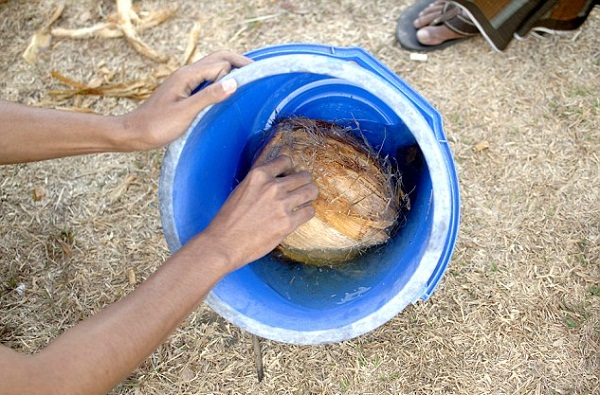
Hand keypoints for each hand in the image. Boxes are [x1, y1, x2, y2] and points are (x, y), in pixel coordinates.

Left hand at [120, 51, 251, 150]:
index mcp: (188, 75)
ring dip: (230, 71)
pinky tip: (227, 94)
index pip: (221, 63)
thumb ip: (209, 96)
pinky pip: (207, 80)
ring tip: (248, 83)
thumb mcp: (186, 112)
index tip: (258, 78)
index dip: (239, 68)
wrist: (135, 133)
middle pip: (218, 59)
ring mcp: (185, 82)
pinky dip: (221, 82)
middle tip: (258, 75)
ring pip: (213, 69)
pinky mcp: (184, 91)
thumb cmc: (158, 125)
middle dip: (238, 62)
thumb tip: (234, 82)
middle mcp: (187, 74)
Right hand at [201, 155, 318, 269]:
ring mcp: (282, 204)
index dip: (289, 168)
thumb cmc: (228, 219)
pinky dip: (306, 213)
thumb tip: (276, 179)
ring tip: (303, 202)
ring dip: (308, 196)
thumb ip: (260, 182)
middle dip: (303, 182)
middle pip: (304, 176)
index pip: (285, 160)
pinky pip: (309, 211)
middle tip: (299, 190)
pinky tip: (298, 216)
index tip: (289, 175)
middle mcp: (273, 186)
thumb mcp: (241, 190)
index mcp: (259, 175)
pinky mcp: (288, 223)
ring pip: (311, 191)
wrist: (224, 243)